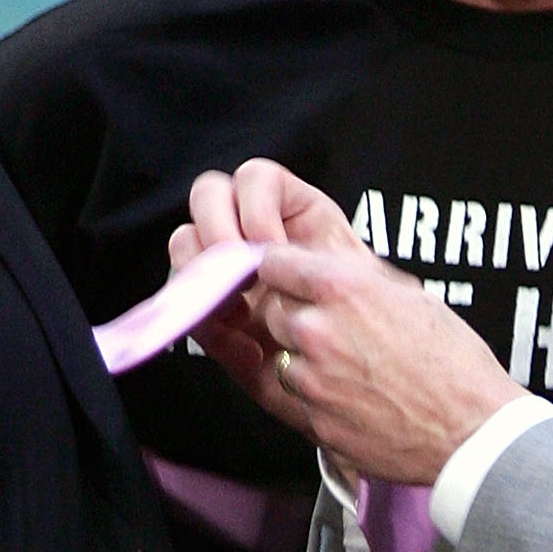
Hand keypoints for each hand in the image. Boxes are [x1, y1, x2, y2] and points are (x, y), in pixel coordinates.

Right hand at [169, 159, 370, 390]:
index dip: (255, 207)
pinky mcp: (211, 314)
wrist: (363, 372)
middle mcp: (249, 234)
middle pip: (207, 197)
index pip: (254, 179)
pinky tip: (248, 350)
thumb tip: (269, 251)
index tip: (268, 245)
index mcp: (289, 212)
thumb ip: (315, 260)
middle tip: (242, 274)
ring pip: (185, 244)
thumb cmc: (367, 320)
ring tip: (241, 313)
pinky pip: (187, 308)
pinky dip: (212, 329)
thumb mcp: (354, 282)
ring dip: (205, 275)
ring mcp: (224, 271)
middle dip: (217, 231)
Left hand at [243, 239, 523, 481]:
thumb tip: (332, 265)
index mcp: (342, 290)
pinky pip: (300, 401)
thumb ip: (359, 280)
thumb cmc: (455, 364)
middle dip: (298, 318)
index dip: (286, 272)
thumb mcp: (411, 297)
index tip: (292, 280)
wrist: (472, 431)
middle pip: (274, 313)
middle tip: (336, 330)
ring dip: (306, 361)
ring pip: (283, 359)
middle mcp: (318, 332)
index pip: (275, 263)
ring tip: (353, 369)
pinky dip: (320, 398)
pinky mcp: (316, 423)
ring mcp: (312, 382)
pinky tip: (358, 398)